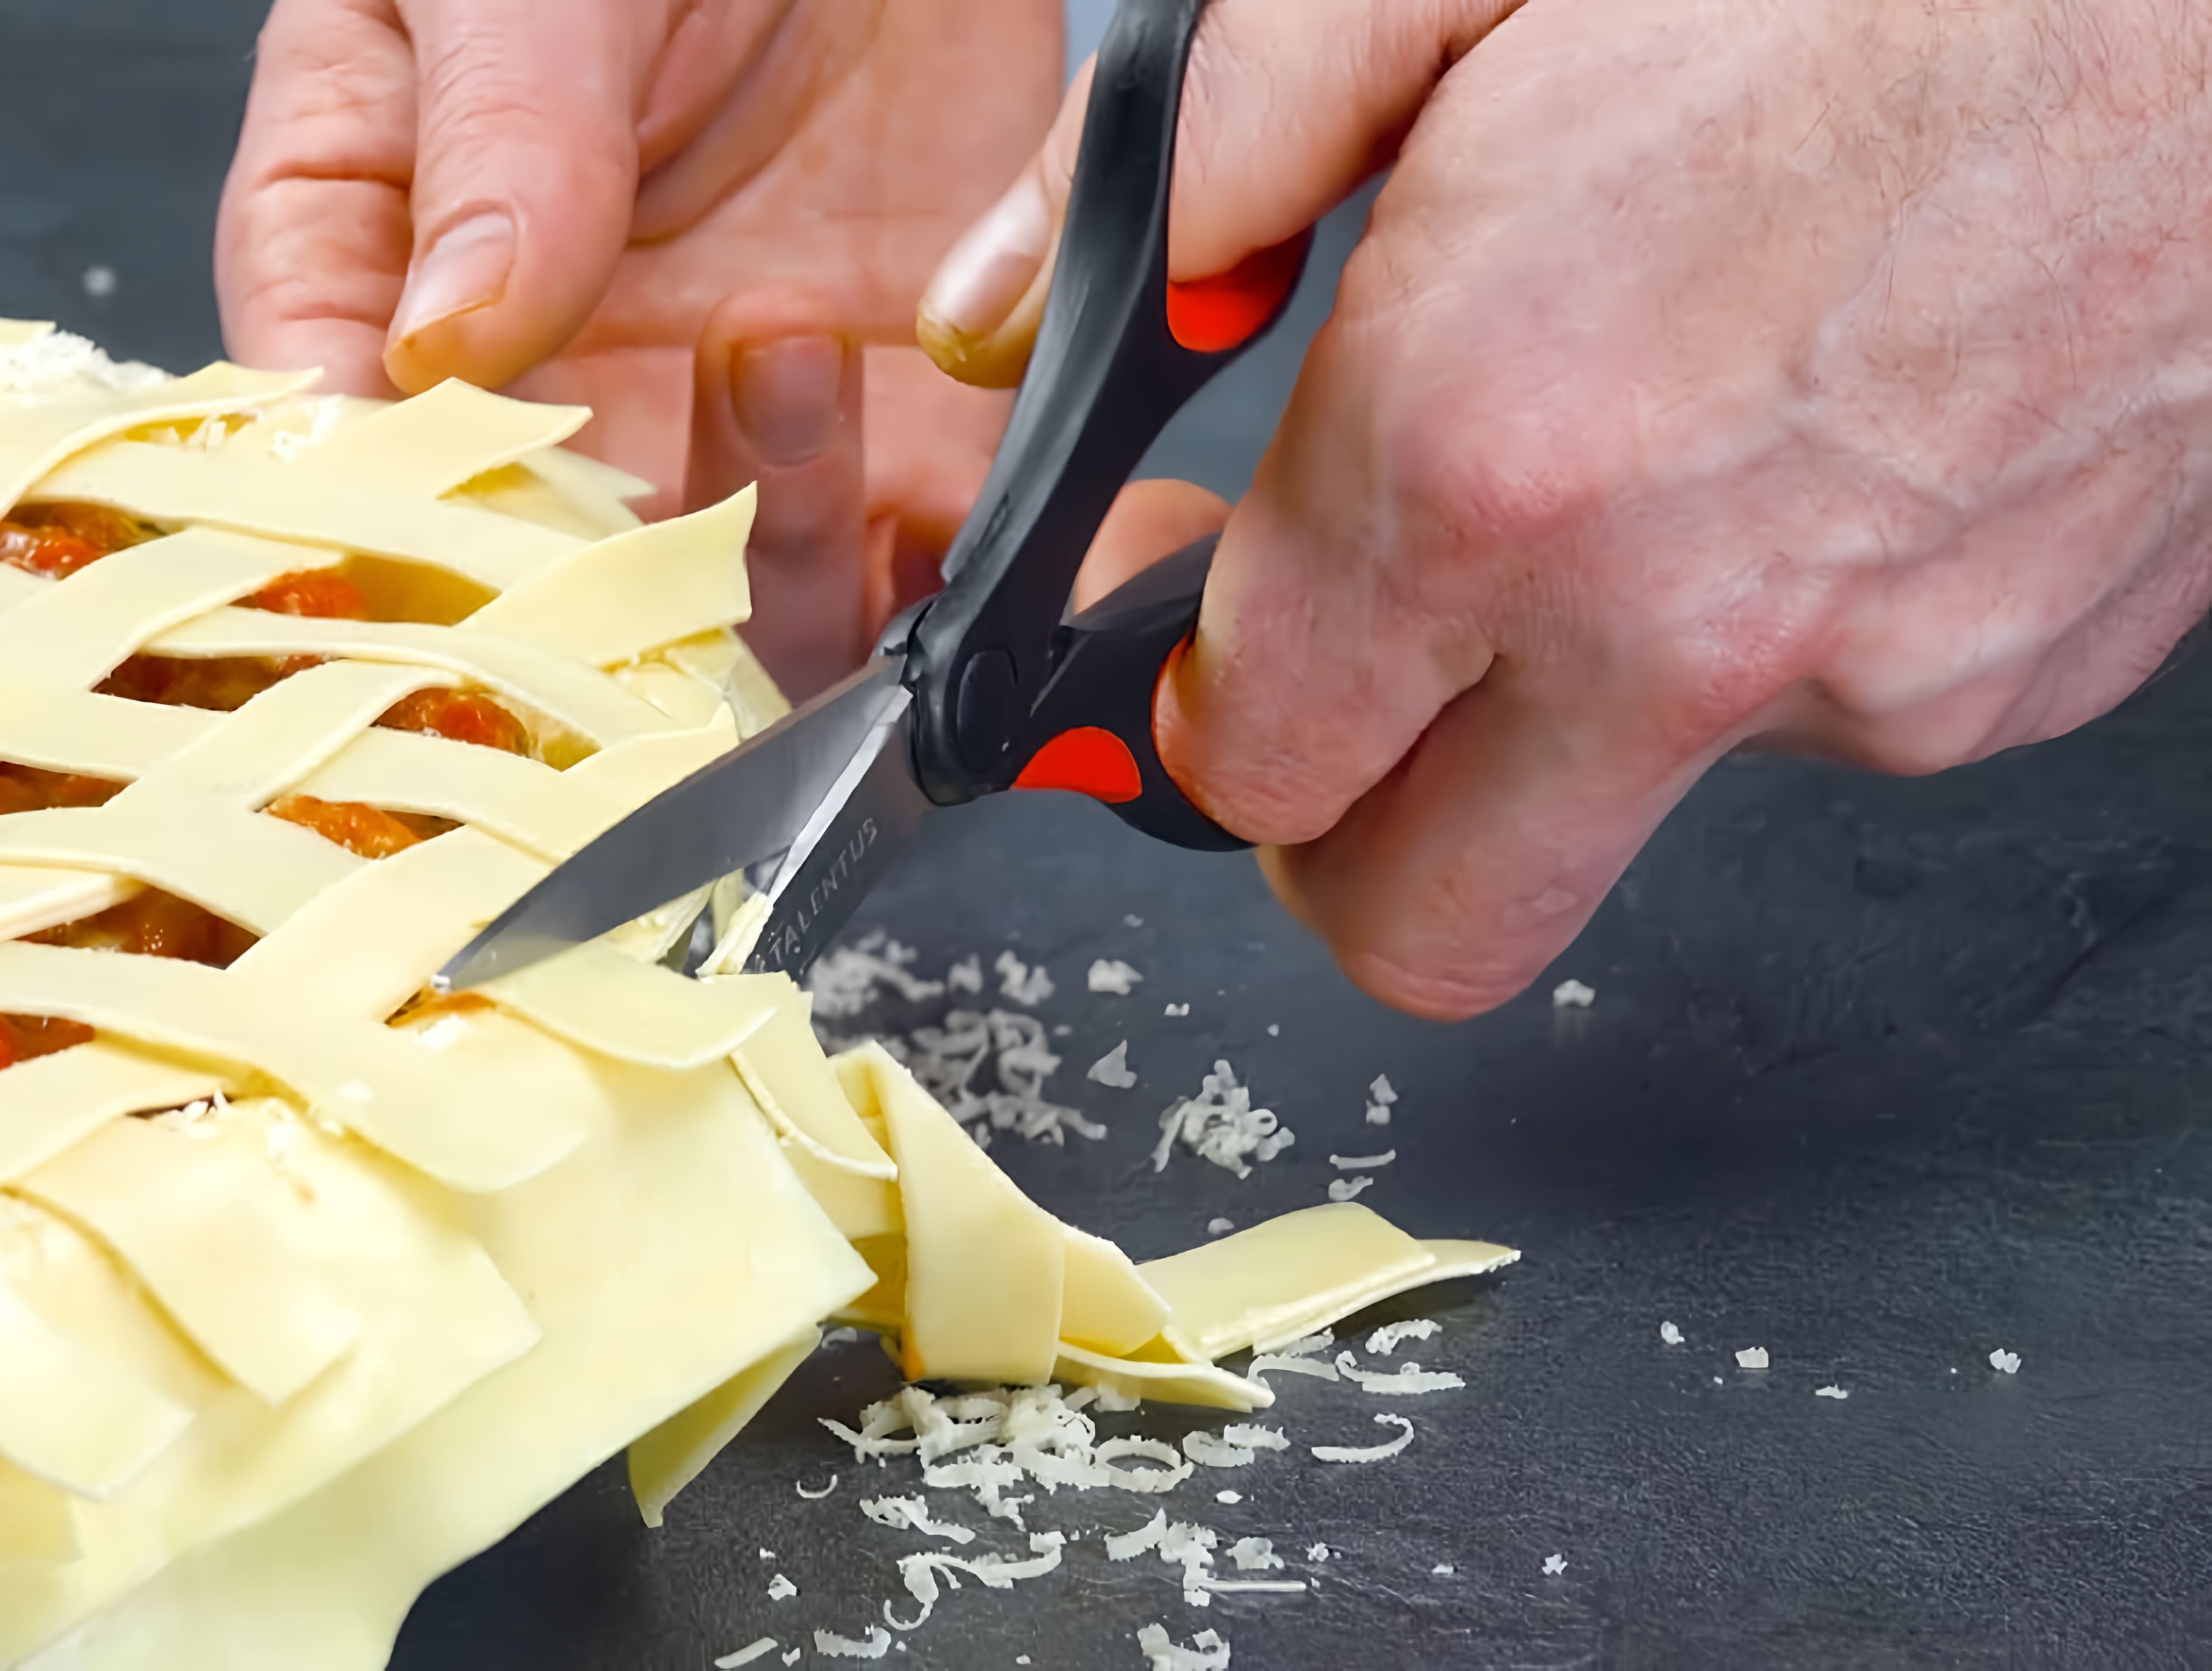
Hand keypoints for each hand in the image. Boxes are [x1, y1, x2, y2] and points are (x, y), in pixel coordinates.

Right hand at [217, 0, 1062, 692]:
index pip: (327, 415)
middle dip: (584, 586)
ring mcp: (713, 420)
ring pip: (709, 602)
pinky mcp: (889, 437)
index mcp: (377, 240)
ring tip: (791, 332)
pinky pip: (904, 573)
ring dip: (763, 536)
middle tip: (647, 506)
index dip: (368, 511)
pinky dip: (938, 595)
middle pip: (522, 568)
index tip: (428, 545)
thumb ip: (497, 132)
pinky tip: (957, 526)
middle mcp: (543, 370)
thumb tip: (448, 334)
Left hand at [936, 0, 2211, 1017]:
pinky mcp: (2018, 683)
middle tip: (1358, 709)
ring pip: (1637, 813)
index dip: (1195, 717)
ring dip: (1593, 701)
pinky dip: (1789, 627)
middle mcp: (1666, 611)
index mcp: (1479, 445)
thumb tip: (1009, 301)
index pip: (1241, 765)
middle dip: (1346, 845)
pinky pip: (1836, 723)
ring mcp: (1865, 674)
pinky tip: (1820, 441)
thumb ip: (1206, 149)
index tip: (1211, 652)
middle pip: (1416, 927)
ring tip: (1655, 455)